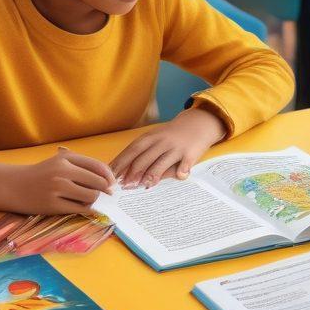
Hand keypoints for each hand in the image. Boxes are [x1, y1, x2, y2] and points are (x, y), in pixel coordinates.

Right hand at [7, 148, 114, 214]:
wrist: (15, 186)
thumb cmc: (42, 173)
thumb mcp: (60, 162)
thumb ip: (82, 166)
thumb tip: (107, 179)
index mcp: (66, 159)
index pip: (97, 166)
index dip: (109, 176)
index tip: (112, 183)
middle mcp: (62, 172)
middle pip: (96, 183)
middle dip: (104, 190)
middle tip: (107, 195)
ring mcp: (57, 189)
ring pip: (89, 197)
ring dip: (95, 201)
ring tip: (92, 201)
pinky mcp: (52, 206)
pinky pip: (78, 209)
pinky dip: (87, 210)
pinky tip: (88, 209)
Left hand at [110, 107, 226, 187]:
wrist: (198, 123)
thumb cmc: (171, 136)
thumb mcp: (155, 139)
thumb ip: (142, 154)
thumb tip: (123, 173)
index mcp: (150, 137)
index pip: (131, 151)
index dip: (121, 163)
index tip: (111, 176)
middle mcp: (161, 141)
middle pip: (144, 157)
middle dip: (132, 173)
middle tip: (124, 186)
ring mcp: (176, 147)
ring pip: (161, 162)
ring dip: (152, 175)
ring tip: (145, 186)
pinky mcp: (190, 153)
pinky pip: (185, 164)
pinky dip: (181, 170)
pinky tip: (179, 176)